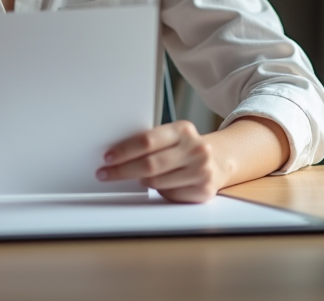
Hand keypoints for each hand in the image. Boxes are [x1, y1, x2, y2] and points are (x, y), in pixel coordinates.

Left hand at [96, 121, 222, 202]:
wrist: (218, 161)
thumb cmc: (186, 148)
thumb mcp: (172, 136)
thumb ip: (151, 142)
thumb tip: (116, 154)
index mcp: (183, 130)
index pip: (147, 141)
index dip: (124, 150)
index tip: (108, 157)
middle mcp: (195, 149)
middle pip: (149, 164)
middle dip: (122, 170)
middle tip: (106, 173)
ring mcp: (201, 171)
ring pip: (156, 182)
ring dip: (141, 181)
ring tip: (137, 176)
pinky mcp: (203, 191)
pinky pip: (168, 194)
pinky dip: (159, 191)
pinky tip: (159, 184)